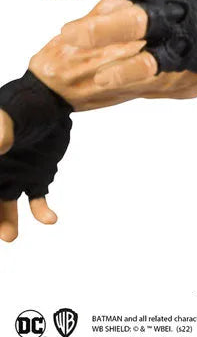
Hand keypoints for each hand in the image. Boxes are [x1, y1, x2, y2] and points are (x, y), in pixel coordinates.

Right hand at [1, 109, 55, 242]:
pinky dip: (42, 212)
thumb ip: (2, 128)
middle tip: (2, 234)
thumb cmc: (23, 103)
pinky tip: (50, 219)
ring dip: (6, 224)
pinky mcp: (38, 177)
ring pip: (6, 209)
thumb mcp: (9, 114)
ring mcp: (16, 177)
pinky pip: (37, 201)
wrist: (52, 100)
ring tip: (10, 237)